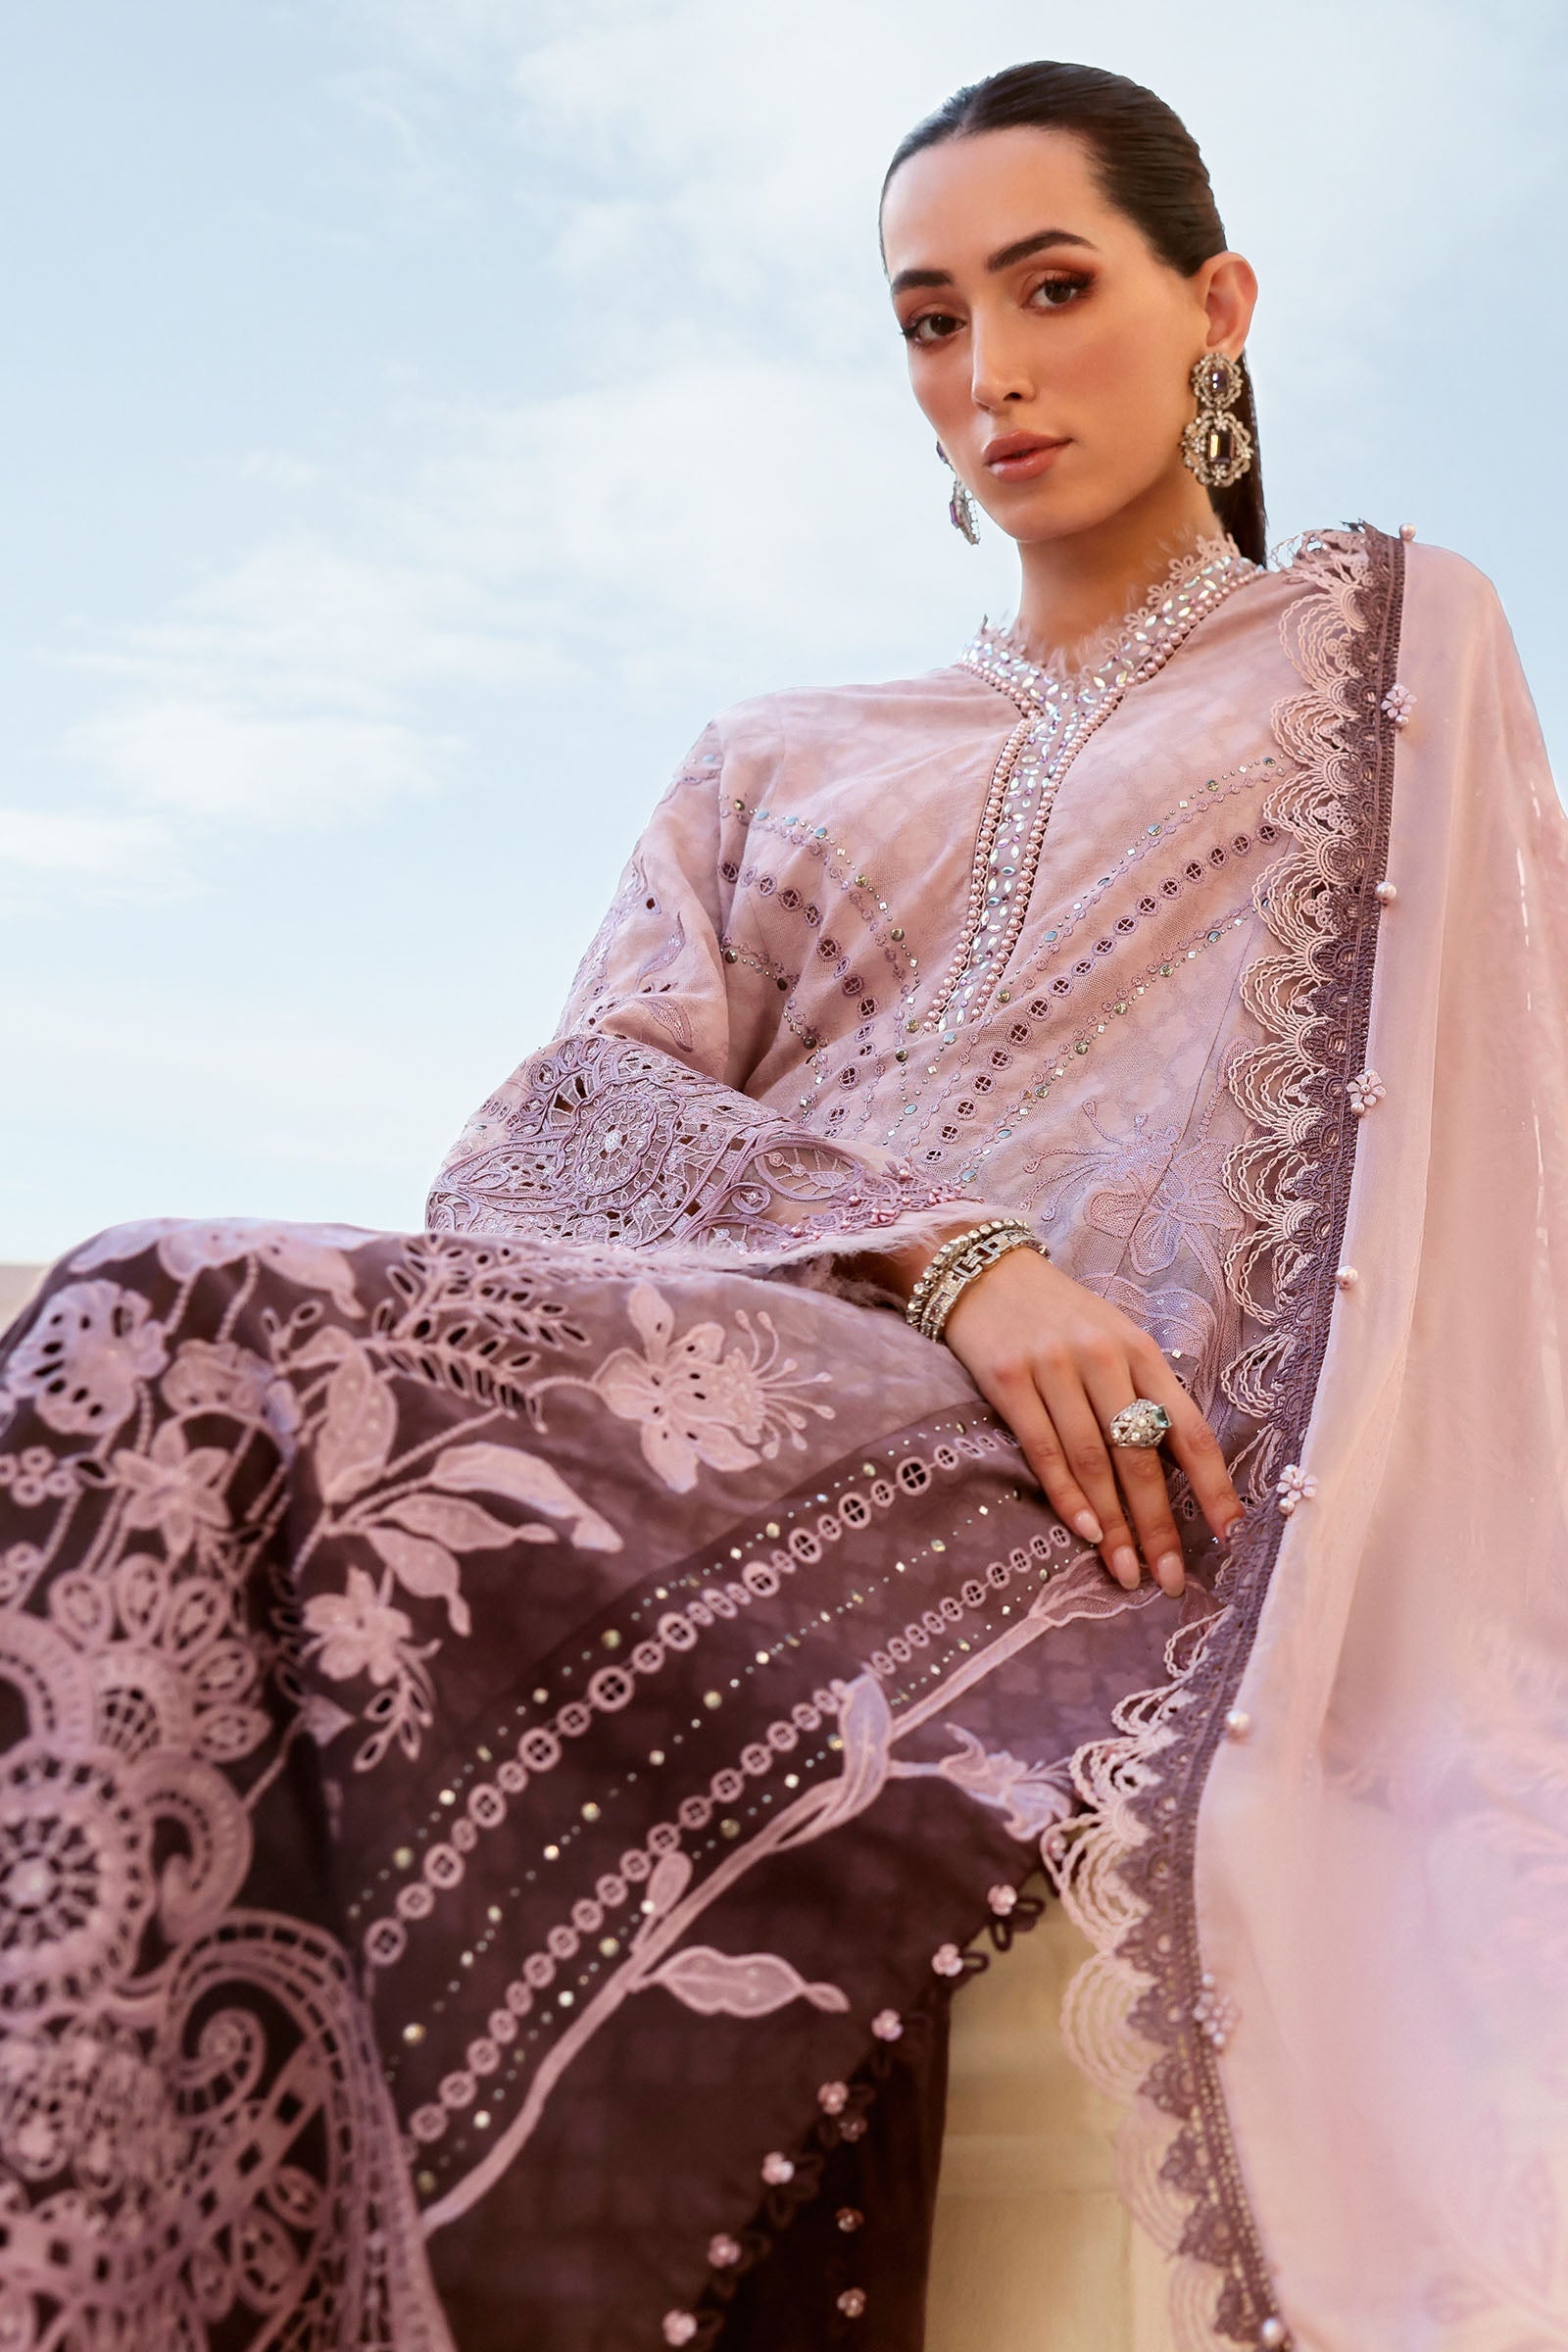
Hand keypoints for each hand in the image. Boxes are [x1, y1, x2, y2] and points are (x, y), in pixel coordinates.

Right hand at [938, 1244, 1241, 1596]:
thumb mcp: (1114, 1342)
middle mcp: (1103, 1358)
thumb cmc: (1059, 1317)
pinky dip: (1067, 1495)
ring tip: (1126, 1573)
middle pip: (1141, 1456)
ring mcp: (1054, 1367)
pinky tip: (1086, 1532)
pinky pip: (1044, 1448)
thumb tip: (1178, 1475)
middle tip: (1169, 1580)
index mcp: (1141, 1351)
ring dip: (1114, 1525)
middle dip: (1159, 1525)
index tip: (1229, 1536)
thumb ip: (1144, 1397)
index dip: (1213, 1487)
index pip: (1189, 1430)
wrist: (983, 1271)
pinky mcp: (1009, 1379)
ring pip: (1094, 1460)